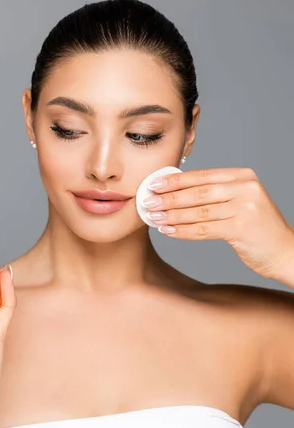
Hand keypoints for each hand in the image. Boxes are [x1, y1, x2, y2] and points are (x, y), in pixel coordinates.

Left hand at [142, 167, 293, 279]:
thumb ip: (215, 193)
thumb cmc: (257, 228)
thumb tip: (174, 191)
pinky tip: (168, 231)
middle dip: (169, 197)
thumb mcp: (240, 202)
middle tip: (147, 201)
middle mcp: (245, 188)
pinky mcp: (242, 228)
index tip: (153, 184)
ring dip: (172, 215)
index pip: (201, 175)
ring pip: (198, 211)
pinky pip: (204, 229)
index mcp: (243, 176)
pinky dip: (183, 231)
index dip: (175, 180)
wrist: (286, 252)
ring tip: (153, 218)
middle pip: (197, 192)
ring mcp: (245, 207)